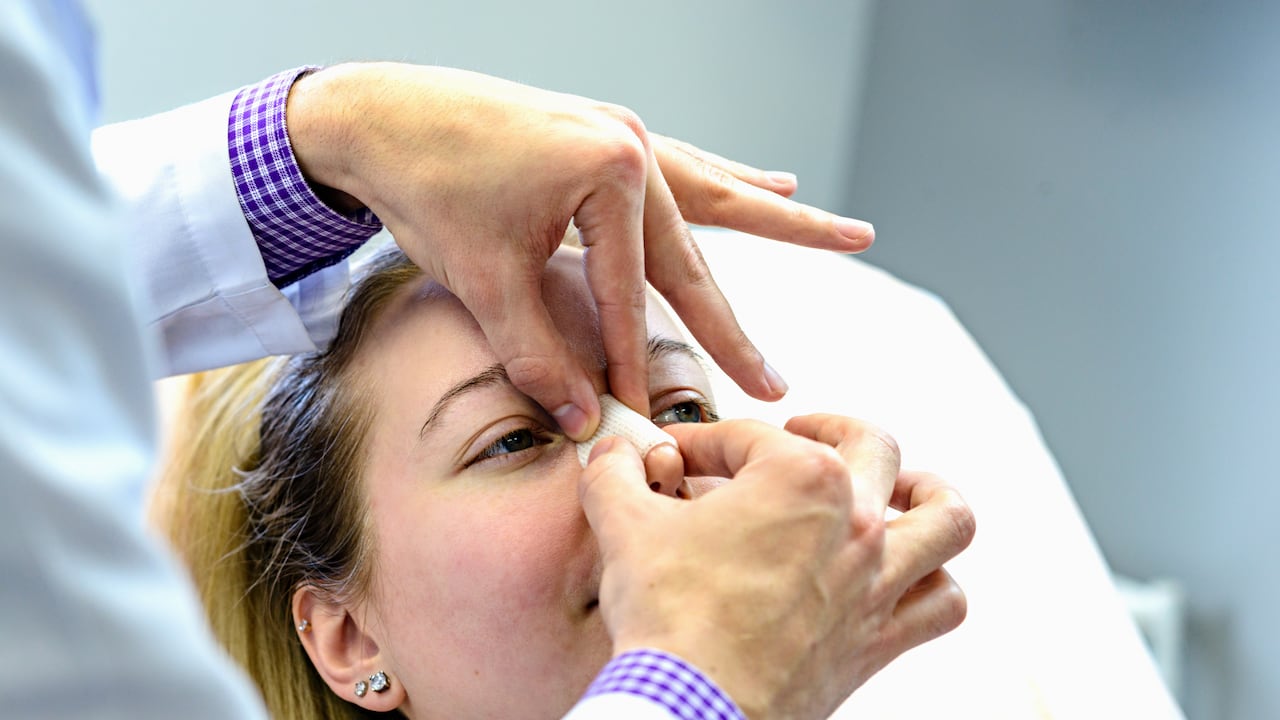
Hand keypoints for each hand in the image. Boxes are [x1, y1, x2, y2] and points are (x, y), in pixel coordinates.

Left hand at [285, 63, 874, 439]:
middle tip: (776, 381)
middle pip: (693, 253)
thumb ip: (537, 354)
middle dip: (731, 324)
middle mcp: (632, 145)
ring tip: (849, 234)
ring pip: (713, 198)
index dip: (636, 360)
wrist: (377, 114)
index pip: (633, 292)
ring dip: (776, 225)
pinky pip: (687, 170)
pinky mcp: (610, 133)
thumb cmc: (427, 187)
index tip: (649, 414)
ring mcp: (626, 133)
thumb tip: (582, 421)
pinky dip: (730, 183)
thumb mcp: (484, 279)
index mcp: (609, 171)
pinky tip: (776, 186)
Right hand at [579, 414, 974, 718]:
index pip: (750, 437)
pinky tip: (907, 577)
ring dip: (928, 497)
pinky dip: (935, 585)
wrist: (690, 705)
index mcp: (802, 477)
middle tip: (798, 437)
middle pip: (870, 446)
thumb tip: (613, 455)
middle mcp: (855, 521)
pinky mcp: (880, 638)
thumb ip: (616, 475)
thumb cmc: (669, 616)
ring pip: (947, 520)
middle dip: (829, 429)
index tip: (678, 459)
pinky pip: (943, 604)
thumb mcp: (625, 525)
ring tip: (901, 490)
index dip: (704, 442)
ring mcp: (877, 581)